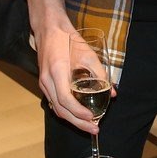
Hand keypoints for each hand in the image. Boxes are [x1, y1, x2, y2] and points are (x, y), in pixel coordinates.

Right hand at [26, 0, 108, 133]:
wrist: (49, 28)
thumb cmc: (68, 39)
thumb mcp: (88, 54)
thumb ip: (100, 74)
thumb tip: (112, 92)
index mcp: (57, 72)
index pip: (66, 101)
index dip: (79, 113)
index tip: (93, 118)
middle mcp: (47, 81)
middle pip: (61, 110)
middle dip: (78, 123)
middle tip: (94, 129)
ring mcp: (44, 84)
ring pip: (57, 109)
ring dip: (72, 120)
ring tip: (89, 125)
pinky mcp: (45, 84)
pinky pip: (54, 103)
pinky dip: (66, 112)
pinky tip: (77, 115)